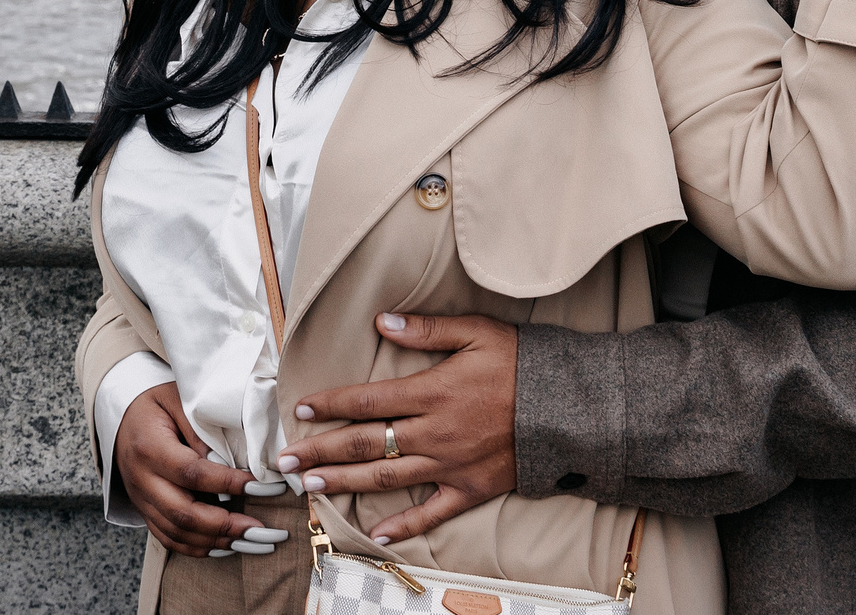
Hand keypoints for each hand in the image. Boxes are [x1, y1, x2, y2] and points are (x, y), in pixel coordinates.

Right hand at [114, 383, 273, 557]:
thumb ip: (200, 428)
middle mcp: (142, 479)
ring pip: (176, 533)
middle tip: (257, 527)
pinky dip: (197, 548)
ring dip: (215, 542)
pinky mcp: (144, 510)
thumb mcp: (178, 400)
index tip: (258, 485)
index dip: (226, 483)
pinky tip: (224, 547)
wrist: (120, 418)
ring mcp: (141, 499)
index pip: (191, 473)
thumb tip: (227, 460)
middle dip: (223, 525)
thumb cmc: (156, 405)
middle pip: (182, 513)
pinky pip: (168, 538)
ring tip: (249, 540)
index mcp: (149, 447)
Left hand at [278, 313, 518, 547]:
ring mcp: (450, 466)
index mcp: (432, 392)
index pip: (368, 400)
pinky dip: (402, 526)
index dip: (331, 404)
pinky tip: (373, 533)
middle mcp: (434, 433)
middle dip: (321, 450)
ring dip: (343, 482)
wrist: (570, 408)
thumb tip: (382, 321)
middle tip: (285, 461)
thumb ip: (428, 329)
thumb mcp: (478, 332)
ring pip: (386, 478)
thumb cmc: (523, 364)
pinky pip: (430, 514)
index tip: (301, 408)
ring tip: (309, 486)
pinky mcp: (470, 490)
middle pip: (366, 443)